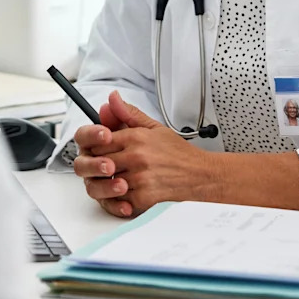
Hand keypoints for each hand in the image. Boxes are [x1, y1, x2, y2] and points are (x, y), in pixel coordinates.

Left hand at [72, 89, 213, 218]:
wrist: (200, 175)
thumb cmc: (178, 154)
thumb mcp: (154, 127)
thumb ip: (129, 114)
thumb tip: (112, 99)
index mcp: (136, 137)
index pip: (100, 141)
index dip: (98, 147)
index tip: (103, 150)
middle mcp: (136, 157)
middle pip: (100, 161)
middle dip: (101, 165)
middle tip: (109, 166)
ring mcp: (139, 178)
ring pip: (107, 181)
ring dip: (109, 182)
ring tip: (118, 179)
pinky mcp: (144, 197)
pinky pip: (119, 199)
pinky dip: (120, 198)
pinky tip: (128, 191)